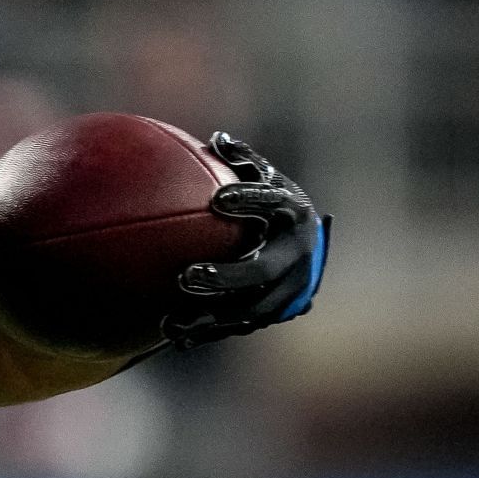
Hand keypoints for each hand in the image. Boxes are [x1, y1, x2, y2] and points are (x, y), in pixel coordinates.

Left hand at [163, 133, 330, 350]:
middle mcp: (296, 254)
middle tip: (185, 276)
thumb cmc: (274, 205)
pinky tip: (175, 337)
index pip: (272, 203)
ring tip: (170, 321)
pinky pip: (239, 326)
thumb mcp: (265, 180)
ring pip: (249, 309)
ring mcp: (289, 289)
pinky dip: (209, 333)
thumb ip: (243, 162)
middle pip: (261, 271)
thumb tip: (216, 140)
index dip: (249, 200)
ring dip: (210, 317)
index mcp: (292, 212)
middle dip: (225, 277)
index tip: (218, 199)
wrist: (308, 249)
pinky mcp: (275, 312)